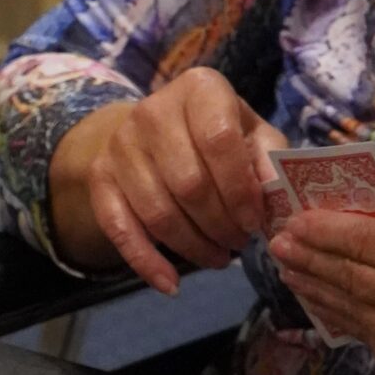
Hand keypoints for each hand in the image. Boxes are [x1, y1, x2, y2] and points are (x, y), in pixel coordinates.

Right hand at [49, 66, 279, 294]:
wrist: (155, 127)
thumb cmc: (217, 132)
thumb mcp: (253, 132)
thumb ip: (269, 158)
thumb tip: (275, 192)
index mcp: (199, 89)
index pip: (219, 142)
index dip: (241, 190)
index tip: (256, 222)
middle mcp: (152, 111)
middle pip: (188, 184)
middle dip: (220, 225)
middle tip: (239, 243)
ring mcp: (120, 145)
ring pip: (158, 213)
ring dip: (193, 247)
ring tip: (219, 257)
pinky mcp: (99, 177)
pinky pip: (120, 230)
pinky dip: (147, 264)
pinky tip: (171, 285)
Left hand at [270, 207, 374, 374]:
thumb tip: (356, 228)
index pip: (359, 241)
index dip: (321, 231)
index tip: (292, 222)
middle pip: (347, 276)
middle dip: (307, 259)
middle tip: (277, 245)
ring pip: (349, 310)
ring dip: (313, 289)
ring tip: (288, 271)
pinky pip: (366, 336)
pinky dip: (340, 317)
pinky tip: (321, 302)